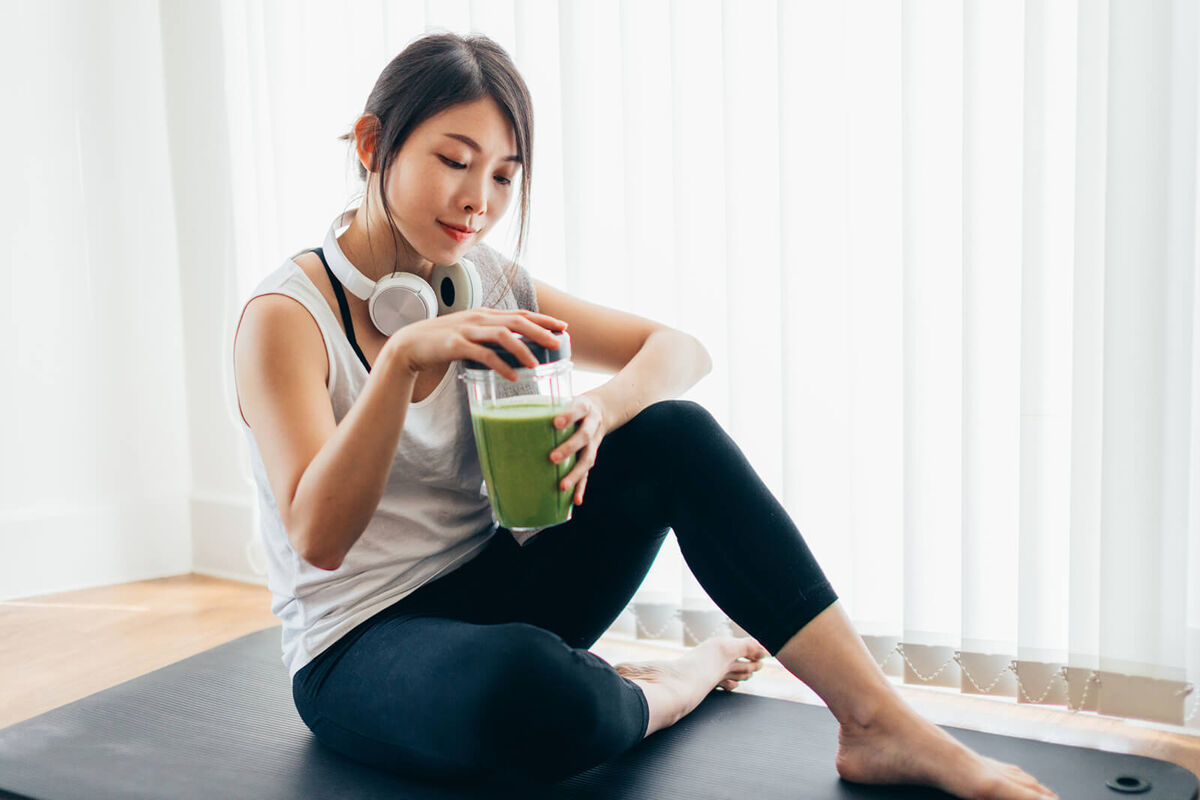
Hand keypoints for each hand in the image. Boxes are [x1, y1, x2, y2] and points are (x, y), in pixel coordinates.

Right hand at [386, 308, 566, 380]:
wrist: (409, 345)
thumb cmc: (442, 342)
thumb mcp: (471, 335)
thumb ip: (491, 338)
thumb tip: (515, 349)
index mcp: (485, 315)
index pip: (520, 314)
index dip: (543, 320)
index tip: (563, 327)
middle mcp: (479, 319)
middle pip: (517, 321)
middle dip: (540, 331)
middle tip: (559, 343)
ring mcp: (468, 330)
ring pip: (503, 336)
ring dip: (523, 349)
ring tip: (537, 365)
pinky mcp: (456, 345)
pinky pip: (484, 355)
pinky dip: (501, 366)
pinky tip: (513, 377)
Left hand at [549, 393, 607, 505]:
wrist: (600, 411)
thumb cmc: (570, 407)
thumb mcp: (564, 400)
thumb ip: (543, 407)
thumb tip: (508, 414)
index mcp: (584, 408)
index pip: (578, 410)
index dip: (568, 416)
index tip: (556, 423)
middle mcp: (592, 425)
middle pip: (584, 436)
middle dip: (569, 448)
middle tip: (553, 458)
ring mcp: (594, 443)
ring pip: (588, 458)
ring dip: (575, 473)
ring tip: (562, 486)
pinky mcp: (592, 456)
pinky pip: (588, 474)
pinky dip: (582, 487)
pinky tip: (575, 500)